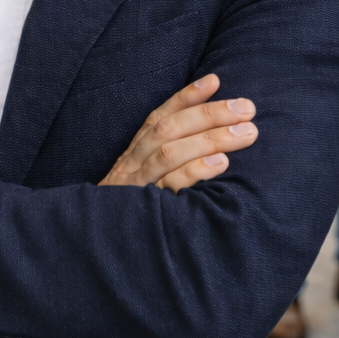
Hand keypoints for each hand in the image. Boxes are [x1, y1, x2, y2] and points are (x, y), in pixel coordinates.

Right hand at [0, 77, 255, 337]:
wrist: (90, 257)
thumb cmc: (130, 216)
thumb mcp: (144, 182)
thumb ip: (169, 159)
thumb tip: (212, 142)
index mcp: (133, 154)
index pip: (159, 116)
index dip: (186, 96)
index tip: (216, 80)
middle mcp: (131, 165)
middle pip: (168, 129)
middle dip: (210, 114)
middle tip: (248, 109)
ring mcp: (135, 187)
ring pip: (169, 152)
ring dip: (210, 138)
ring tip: (245, 133)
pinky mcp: (141, 212)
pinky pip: (167, 188)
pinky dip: (194, 171)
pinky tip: (220, 165)